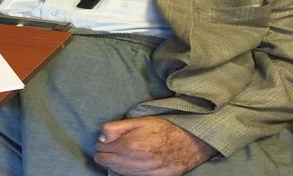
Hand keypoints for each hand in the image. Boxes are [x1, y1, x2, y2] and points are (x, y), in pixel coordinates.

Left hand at [94, 116, 217, 175]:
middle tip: (105, 149)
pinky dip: (126, 171)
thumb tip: (101, 136)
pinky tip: (127, 165)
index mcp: (129, 145)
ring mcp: (143, 172)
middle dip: (103, 155)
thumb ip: (117, 127)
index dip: (102, 142)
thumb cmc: (165, 128)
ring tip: (115, 156)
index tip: (105, 139)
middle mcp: (134, 162)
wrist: (190, 142)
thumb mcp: (140, 121)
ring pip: (118, 171)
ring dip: (114, 164)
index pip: (102, 147)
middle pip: (107, 162)